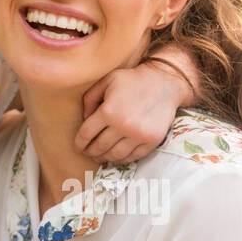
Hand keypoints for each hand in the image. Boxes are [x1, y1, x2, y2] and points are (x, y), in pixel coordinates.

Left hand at [75, 54, 192, 164]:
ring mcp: (139, 135)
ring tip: (99, 157)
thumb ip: (90, 99)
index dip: (79, 143)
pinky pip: (133, 156)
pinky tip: (116, 157)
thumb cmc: (132, 80)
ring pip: (115, 155)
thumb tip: (84, 119)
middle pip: (100, 147)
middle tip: (87, 153)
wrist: (164, 82)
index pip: (86, 134)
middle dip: (90, 152)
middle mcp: (123, 126)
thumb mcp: (106, 81)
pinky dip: (122, 159)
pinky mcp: (152, 140)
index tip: (77, 147)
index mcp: (108, 111)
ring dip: (105, 158)